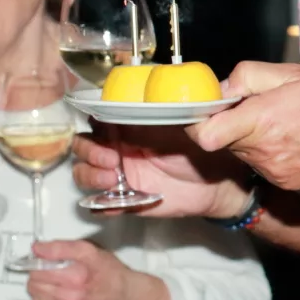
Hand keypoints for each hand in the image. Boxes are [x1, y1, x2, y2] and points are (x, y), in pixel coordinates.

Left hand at [27, 240, 129, 299]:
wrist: (122, 294)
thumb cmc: (107, 271)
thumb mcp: (88, 250)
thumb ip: (60, 247)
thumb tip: (37, 249)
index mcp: (76, 277)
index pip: (38, 271)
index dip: (39, 264)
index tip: (44, 263)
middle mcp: (72, 299)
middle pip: (34, 286)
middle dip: (40, 277)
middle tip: (54, 274)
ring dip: (43, 293)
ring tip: (58, 287)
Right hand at [72, 123, 251, 219]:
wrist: (217, 182)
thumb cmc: (200, 147)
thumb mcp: (182, 123)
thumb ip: (165, 111)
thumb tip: (156, 95)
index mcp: (128, 125)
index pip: (95, 118)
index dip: (92, 123)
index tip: (103, 128)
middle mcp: (118, 147)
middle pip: (82, 146)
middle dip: (89, 152)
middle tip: (112, 159)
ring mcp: (119, 174)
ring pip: (84, 173)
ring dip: (90, 176)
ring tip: (113, 180)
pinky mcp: (126, 199)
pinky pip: (100, 203)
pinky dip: (100, 203)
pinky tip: (113, 201)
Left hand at [186, 62, 299, 190]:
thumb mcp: (294, 73)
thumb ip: (249, 76)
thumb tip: (222, 87)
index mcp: (261, 121)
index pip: (203, 134)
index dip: (197, 120)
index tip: (207, 107)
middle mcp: (263, 151)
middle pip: (222, 140)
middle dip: (230, 121)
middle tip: (256, 104)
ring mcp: (273, 171)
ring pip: (242, 151)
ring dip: (250, 135)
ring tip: (281, 119)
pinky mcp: (283, 182)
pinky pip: (261, 163)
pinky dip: (268, 149)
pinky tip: (292, 137)